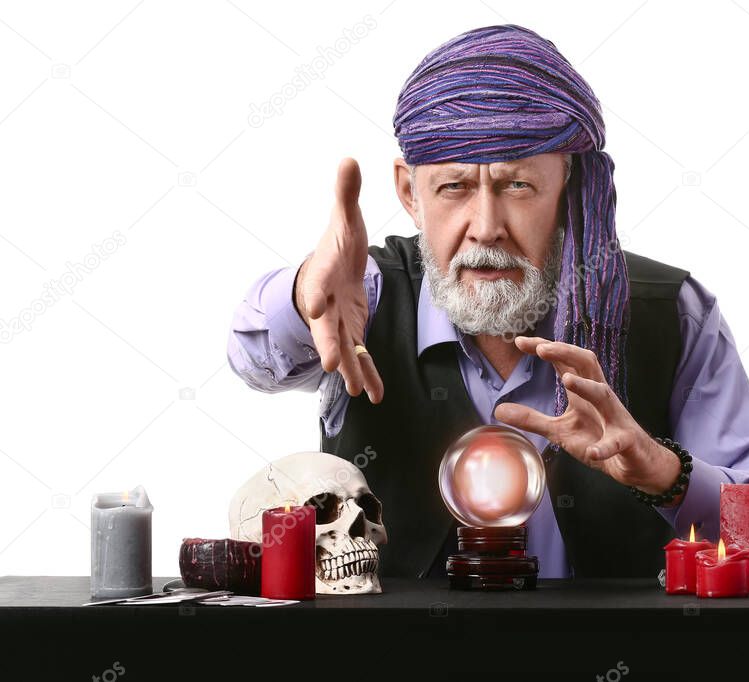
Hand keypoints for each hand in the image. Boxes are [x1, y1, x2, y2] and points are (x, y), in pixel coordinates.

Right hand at [295, 158, 382, 402]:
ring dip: (349, 370)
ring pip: (342, 349)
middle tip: (330, 362)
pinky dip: (366, 375)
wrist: (331, 268)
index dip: (315, 294)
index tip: (313, 305)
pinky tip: (373, 395)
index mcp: (322, 274)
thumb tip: (349, 158)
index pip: (316, 284)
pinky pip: (360, 358)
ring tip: (355, 391)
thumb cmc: (337, 243)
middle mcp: (325, 304)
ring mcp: (337, 322)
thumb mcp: (343, 219)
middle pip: (325, 326)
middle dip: (329, 343)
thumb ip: (346, 194)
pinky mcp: (351, 333)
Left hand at [493, 337, 680, 494]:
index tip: (520, 341)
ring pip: (604, 394)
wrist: (634, 464)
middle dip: (566, 352)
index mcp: (584, 391)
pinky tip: (593, 451)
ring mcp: (615, 418)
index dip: (546, 348)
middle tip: (541, 348)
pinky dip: (604, 447)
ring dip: (586, 387)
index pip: (565, 362)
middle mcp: (601, 397)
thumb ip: (532, 419)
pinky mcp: (626, 441)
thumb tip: (498, 411)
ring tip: (566, 381)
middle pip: (587, 364)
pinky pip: (617, 441)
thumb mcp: (560, 430)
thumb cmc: (598, 439)